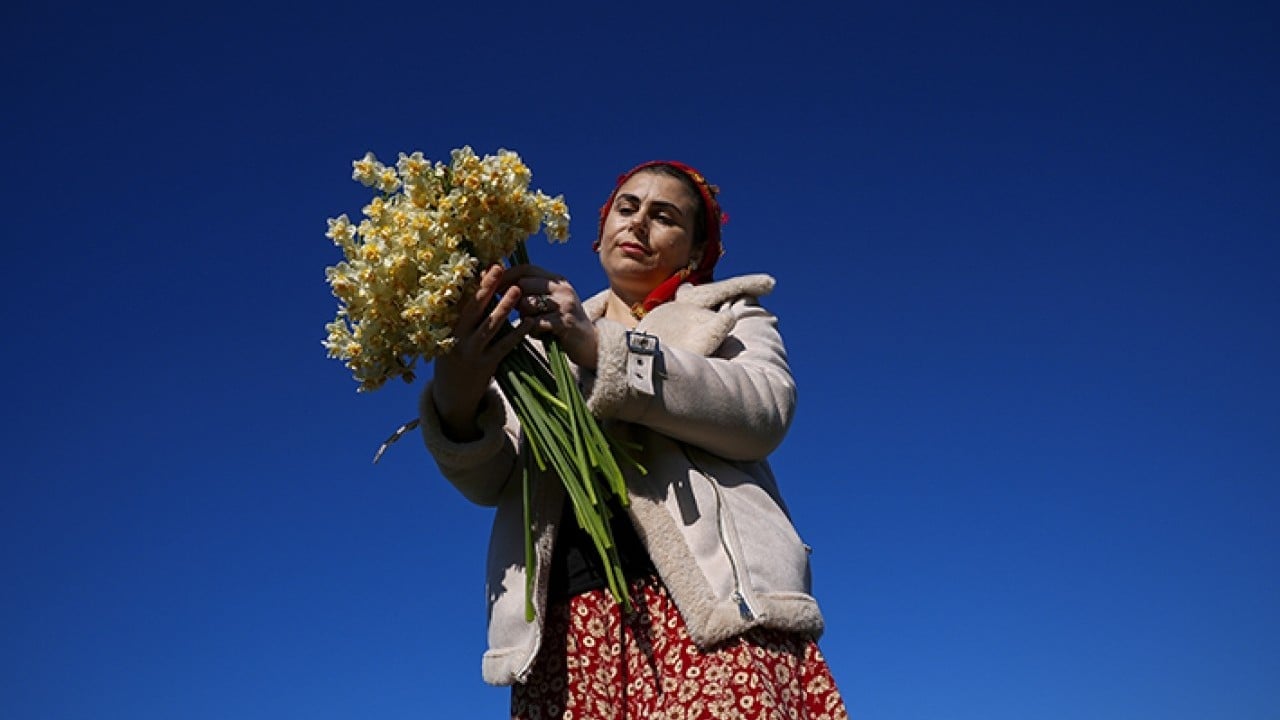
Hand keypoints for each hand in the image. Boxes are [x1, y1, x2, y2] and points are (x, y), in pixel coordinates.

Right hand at [431, 264, 531, 440]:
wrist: (451, 397)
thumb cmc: (453, 361)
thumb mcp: (450, 339)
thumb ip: (462, 320)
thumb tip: (478, 290)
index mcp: (447, 329)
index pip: (460, 301)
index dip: (473, 283)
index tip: (484, 265)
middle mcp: (457, 339)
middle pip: (473, 309)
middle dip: (486, 287)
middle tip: (499, 267)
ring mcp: (471, 353)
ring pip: (489, 327)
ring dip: (504, 307)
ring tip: (517, 290)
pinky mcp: (486, 366)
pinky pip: (504, 347)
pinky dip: (517, 334)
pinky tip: (530, 322)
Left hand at [503, 264, 597, 370]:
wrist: (590, 345)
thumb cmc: (561, 324)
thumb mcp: (548, 303)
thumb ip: (529, 292)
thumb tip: (496, 284)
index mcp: (556, 280)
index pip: (526, 269)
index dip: (505, 275)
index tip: (488, 283)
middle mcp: (562, 288)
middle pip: (523, 284)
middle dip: (513, 299)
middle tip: (515, 312)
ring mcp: (565, 305)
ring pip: (527, 304)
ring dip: (523, 316)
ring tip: (531, 324)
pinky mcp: (565, 323)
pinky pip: (536, 323)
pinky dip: (532, 330)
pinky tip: (538, 334)